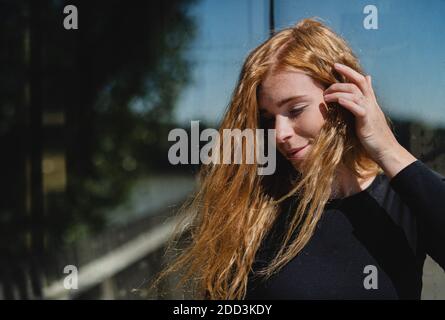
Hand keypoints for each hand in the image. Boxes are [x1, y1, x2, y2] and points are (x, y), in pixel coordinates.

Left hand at [323, 63, 415, 177]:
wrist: (385, 148)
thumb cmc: (374, 132)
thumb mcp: (369, 111)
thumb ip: (366, 96)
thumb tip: (368, 78)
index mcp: (370, 100)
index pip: (360, 79)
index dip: (348, 71)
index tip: (335, 65)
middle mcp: (370, 102)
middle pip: (357, 83)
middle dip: (341, 79)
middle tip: (325, 86)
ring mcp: (369, 111)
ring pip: (355, 94)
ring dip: (338, 93)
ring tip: (326, 96)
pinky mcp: (367, 121)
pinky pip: (358, 109)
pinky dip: (348, 103)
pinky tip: (339, 101)